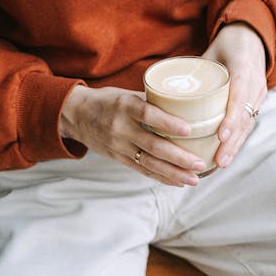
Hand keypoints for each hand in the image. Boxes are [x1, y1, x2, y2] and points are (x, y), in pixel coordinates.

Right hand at [60, 86, 207, 186]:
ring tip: (195, 179)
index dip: (168, 123)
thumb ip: (152, 101)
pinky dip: (162, 177)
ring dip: (174, 173)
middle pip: (153, 146)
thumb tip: (186, 104)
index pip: (148, 115)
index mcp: (124, 106)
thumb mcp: (127, 94)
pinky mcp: (118, 158)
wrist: (75, 115)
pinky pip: (142, 170)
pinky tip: (179, 182)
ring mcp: (119, 146)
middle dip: (179, 158)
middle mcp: (121, 128)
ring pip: (150, 163)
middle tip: (200, 164)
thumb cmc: (108, 101)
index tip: (189, 130)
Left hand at [203, 22, 266, 167]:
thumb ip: (192, 70)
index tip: (221, 135)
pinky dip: (237, 142)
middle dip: (232, 142)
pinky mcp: (257, 104)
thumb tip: (164, 90)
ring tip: (221, 164)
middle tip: (218, 161)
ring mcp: (259, 95)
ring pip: (248, 125)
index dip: (231, 118)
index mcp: (243, 67)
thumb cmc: (226, 45)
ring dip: (235, 147)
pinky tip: (225, 156)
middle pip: (245, 118)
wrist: (253, 39)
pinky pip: (247, 125)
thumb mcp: (210, 52)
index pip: (239, 96)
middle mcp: (255, 84)